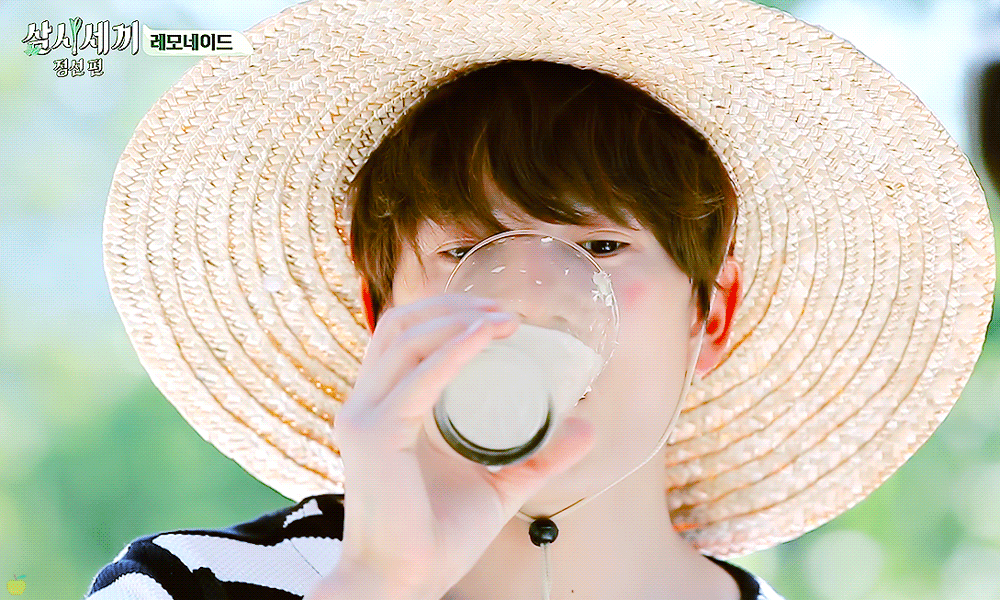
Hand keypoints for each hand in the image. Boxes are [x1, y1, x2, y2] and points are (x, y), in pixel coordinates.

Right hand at [311, 294, 595, 599]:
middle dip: (453, 306)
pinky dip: (454, 350)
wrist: (404, 584)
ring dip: (457, 318)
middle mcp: (366, 405)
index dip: (447, 314)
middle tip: (505, 310)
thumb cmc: (437, 537)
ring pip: (405, 339)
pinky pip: (418, 378)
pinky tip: (486, 337)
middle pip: (400, 326)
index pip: (405, 339)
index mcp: (385, 409)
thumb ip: (538, 455)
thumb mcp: (498, 483)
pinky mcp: (376, 436)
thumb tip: (585, 427)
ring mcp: (365, 417)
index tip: (499, 315)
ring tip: (503, 318)